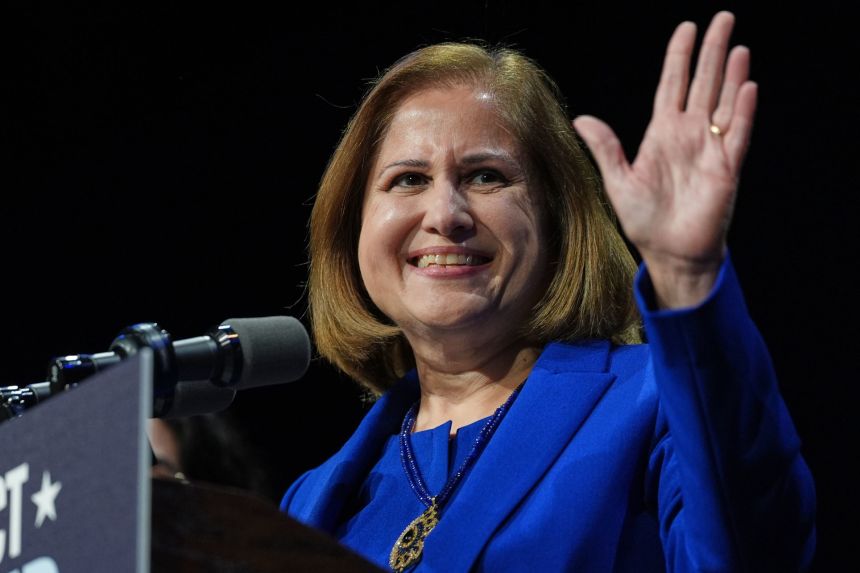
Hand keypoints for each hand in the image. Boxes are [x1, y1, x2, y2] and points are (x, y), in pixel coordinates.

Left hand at [573, 11, 756, 307]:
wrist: (669, 253)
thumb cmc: (644, 221)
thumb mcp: (618, 182)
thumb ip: (606, 148)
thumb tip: (582, 119)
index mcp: (662, 134)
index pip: (672, 86)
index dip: (679, 57)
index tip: (686, 28)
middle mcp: (689, 135)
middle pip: (702, 84)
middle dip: (711, 52)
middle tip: (723, 18)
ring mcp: (710, 149)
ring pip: (723, 103)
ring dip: (731, 75)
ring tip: (737, 46)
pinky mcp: (726, 169)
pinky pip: (737, 134)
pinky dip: (741, 111)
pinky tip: (746, 86)